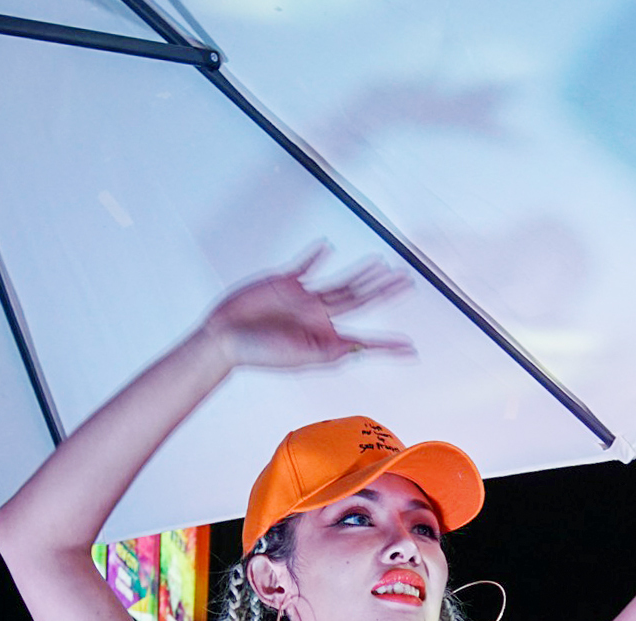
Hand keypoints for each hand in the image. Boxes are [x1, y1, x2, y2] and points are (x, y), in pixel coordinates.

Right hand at [199, 247, 414, 370]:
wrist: (224, 337)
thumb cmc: (258, 353)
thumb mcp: (297, 357)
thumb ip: (327, 352)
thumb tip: (357, 349)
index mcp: (325, 338)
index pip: (364, 341)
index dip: (387, 346)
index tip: (410, 350)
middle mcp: (319, 317)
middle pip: (360, 301)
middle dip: (384, 292)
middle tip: (406, 281)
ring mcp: (303, 299)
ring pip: (341, 283)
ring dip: (362, 274)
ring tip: (382, 264)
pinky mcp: (285, 282)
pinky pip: (306, 267)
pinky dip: (317, 257)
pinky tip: (327, 248)